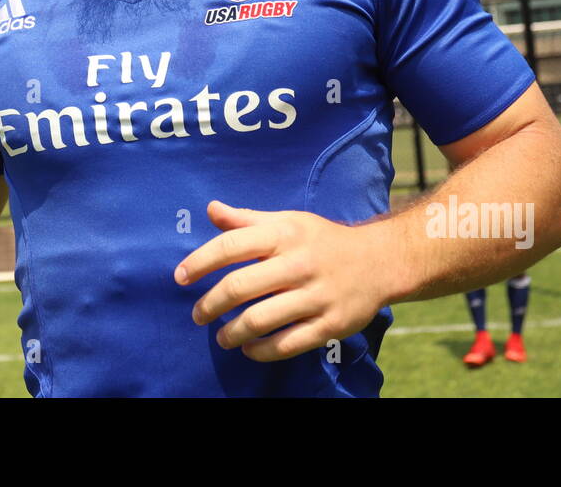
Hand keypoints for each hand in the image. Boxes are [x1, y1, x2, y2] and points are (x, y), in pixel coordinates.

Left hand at [174, 201, 394, 361]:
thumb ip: (247, 219)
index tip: (179, 277)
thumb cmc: (322, 240)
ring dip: (231, 332)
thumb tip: (210, 209)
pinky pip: (287, 344)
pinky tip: (248, 349)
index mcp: (284, 233)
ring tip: (221, 337)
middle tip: (197, 314)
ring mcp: (315, 295)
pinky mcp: (330, 324)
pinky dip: (261, 351)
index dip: (199, 262)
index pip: (231, 246)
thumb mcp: (288, 221)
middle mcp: (298, 263)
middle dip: (209, 304)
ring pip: (259, 320)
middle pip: (239, 287)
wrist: (380, 261)